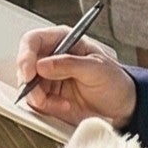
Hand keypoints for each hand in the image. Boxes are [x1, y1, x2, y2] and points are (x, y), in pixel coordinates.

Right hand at [15, 27, 137, 129]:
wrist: (122, 105)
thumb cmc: (115, 80)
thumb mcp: (97, 69)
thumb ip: (69, 64)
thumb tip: (42, 65)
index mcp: (64, 40)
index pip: (33, 41)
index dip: (26, 55)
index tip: (29, 72)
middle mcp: (52, 57)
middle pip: (25, 65)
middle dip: (30, 82)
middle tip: (40, 95)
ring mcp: (49, 77)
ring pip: (27, 86)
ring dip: (40, 98)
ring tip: (61, 103)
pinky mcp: (49, 95)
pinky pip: (36, 101)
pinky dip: (47, 106)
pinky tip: (64, 106)